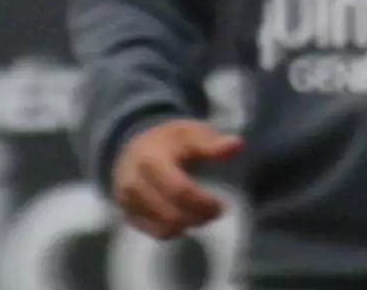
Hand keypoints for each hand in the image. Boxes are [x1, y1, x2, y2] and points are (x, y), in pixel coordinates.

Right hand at [110, 119, 243, 239]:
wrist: (131, 146)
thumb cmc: (167, 141)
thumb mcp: (188, 134)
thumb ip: (211, 143)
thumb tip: (237, 144)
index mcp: (149, 159)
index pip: (179, 190)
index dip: (204, 202)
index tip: (222, 204)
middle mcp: (134, 182)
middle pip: (172, 214)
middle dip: (200, 216)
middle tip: (214, 211)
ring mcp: (128, 200)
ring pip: (165, 227)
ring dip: (189, 224)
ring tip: (200, 213)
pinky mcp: (129, 214)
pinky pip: (157, 233)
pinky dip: (176, 230)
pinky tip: (185, 218)